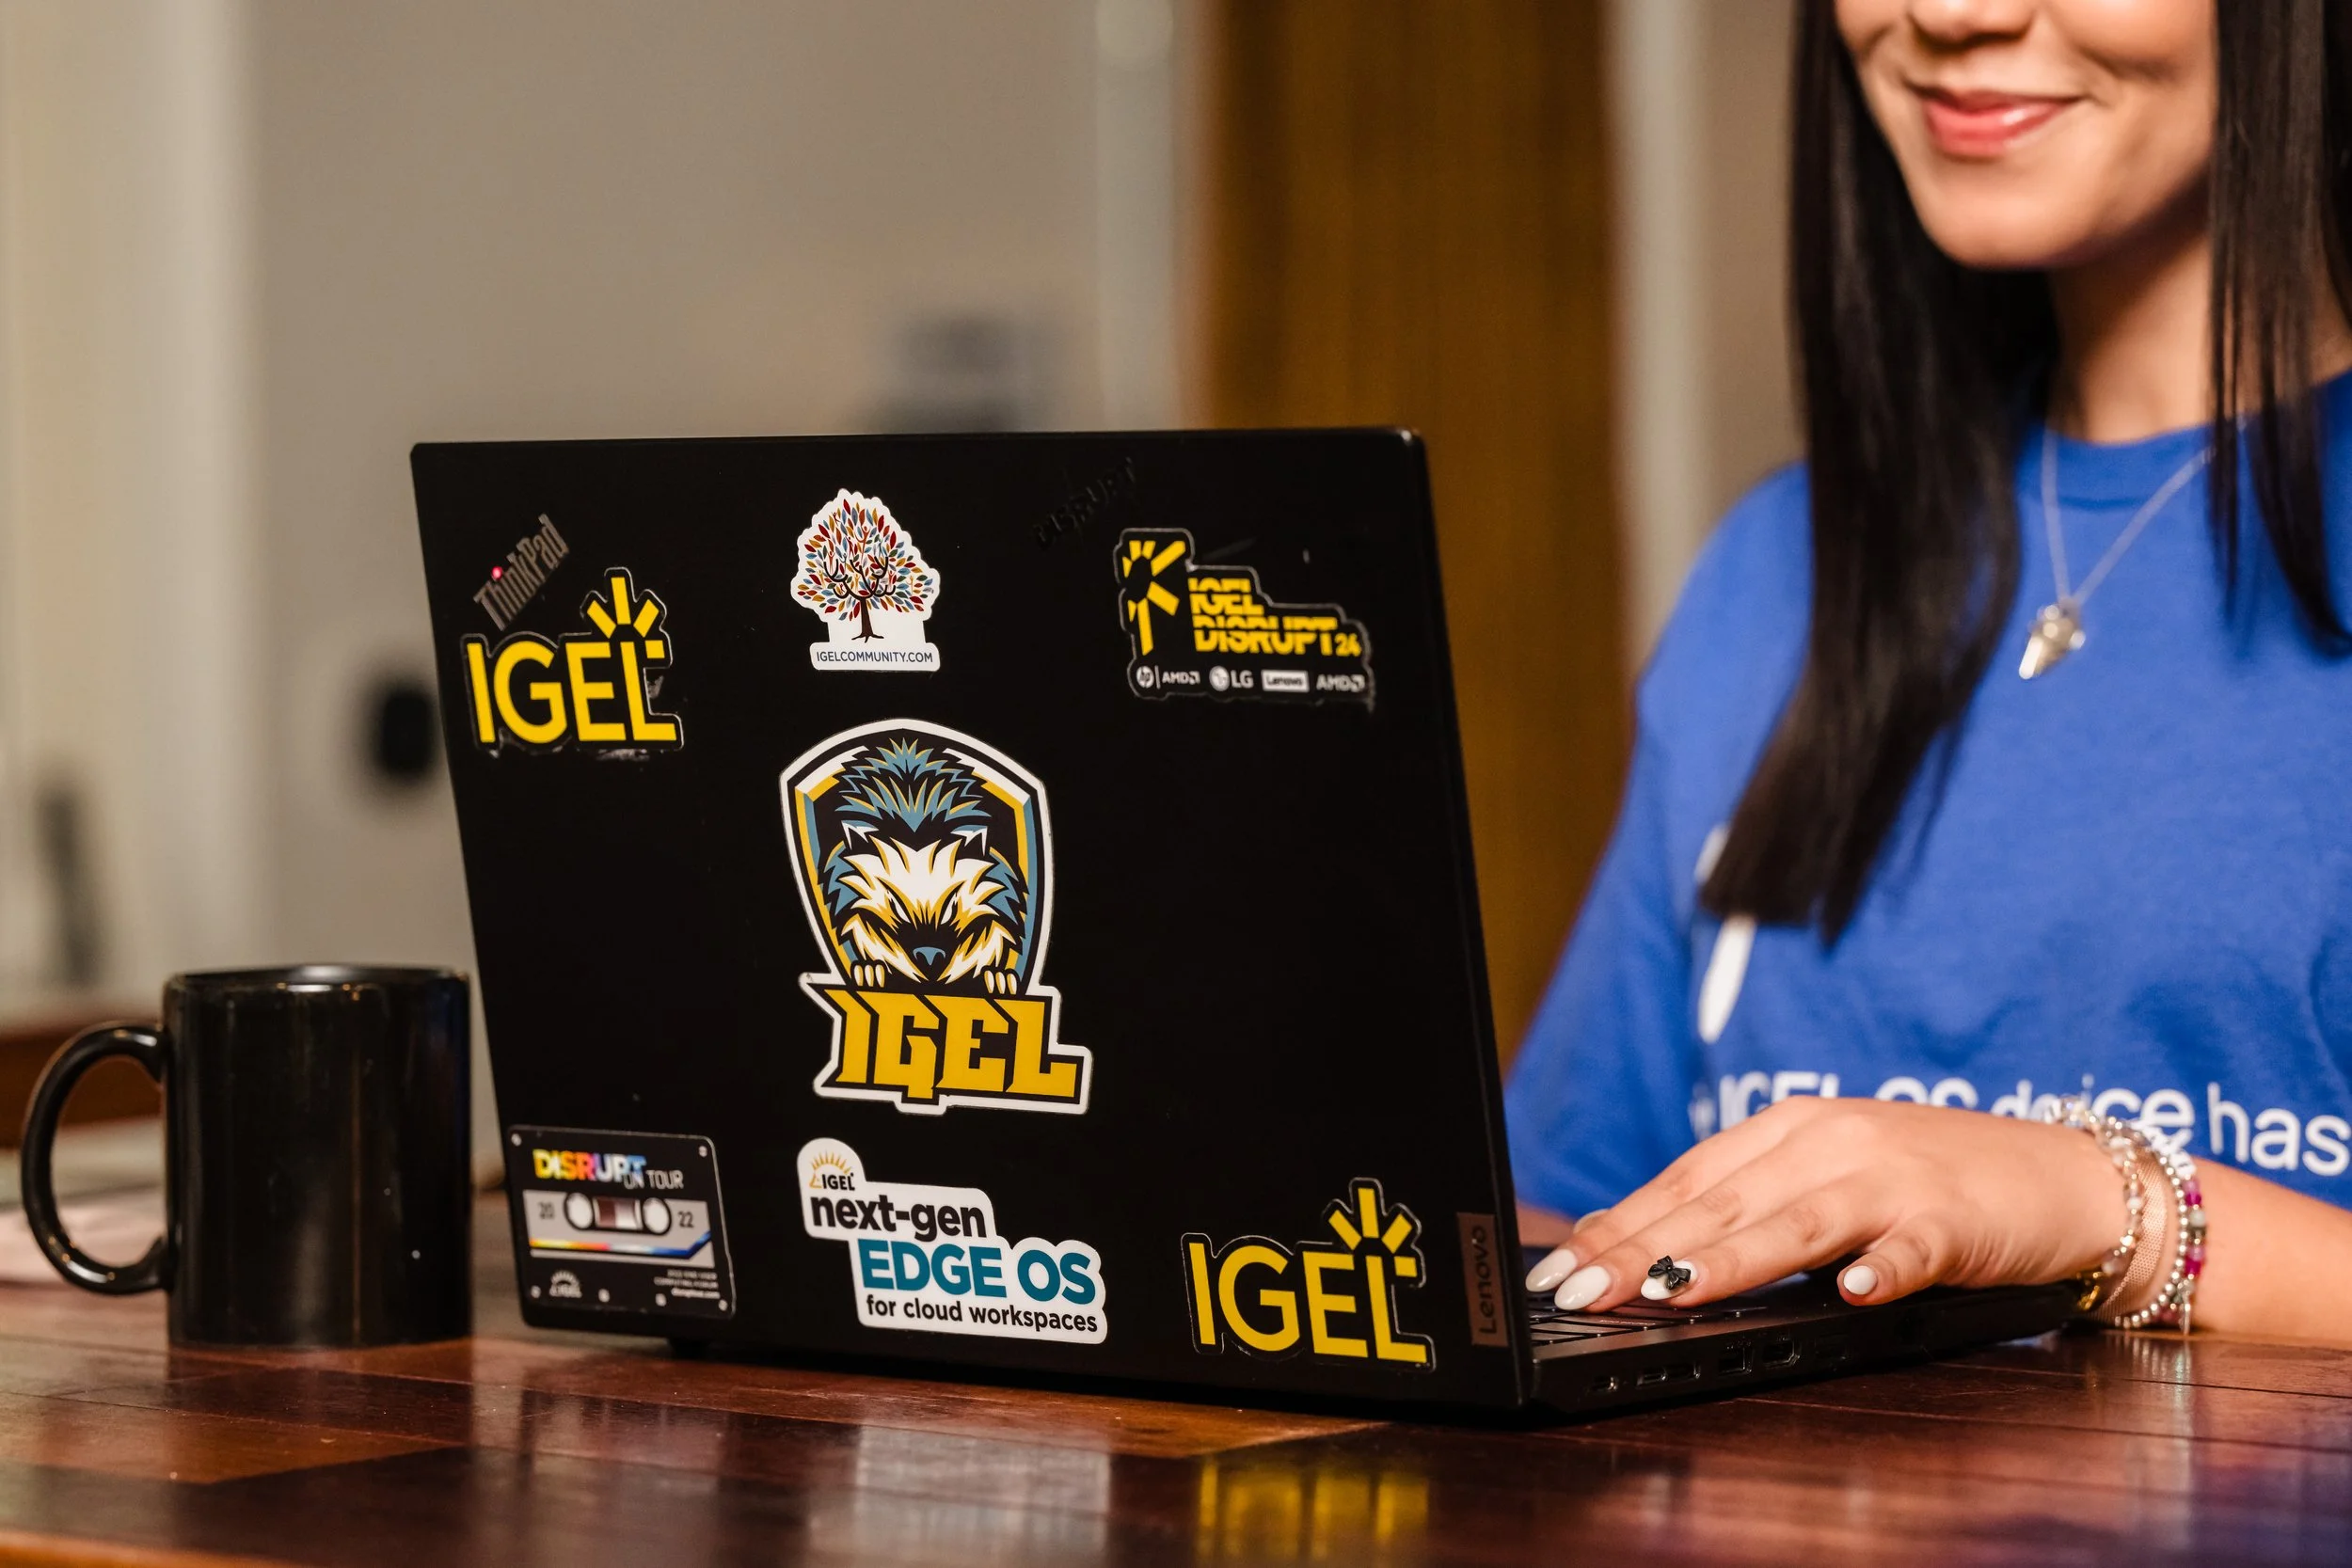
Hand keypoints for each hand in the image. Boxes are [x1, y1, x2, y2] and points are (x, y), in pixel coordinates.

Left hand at [1523, 1098, 2121, 1311]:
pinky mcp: (1952, 1221)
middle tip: (1579, 1292)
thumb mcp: (1826, 1181)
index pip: (1684, 1179)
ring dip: (1727, 1258)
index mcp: (1788, 1131)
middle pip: (1719, 1202)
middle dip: (1639, 1250)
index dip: (1618, 1224)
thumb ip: (1750, 1209)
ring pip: (1794, 1222)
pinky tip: (1853, 1293)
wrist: (2059, 1174)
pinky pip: (1910, 1248)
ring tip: (1669, 1290)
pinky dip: (1880, 1269)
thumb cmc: (1929, 1184)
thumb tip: (1646, 1257)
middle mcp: (1829, 1143)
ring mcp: (1891, 1179)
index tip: (1560, 1268)